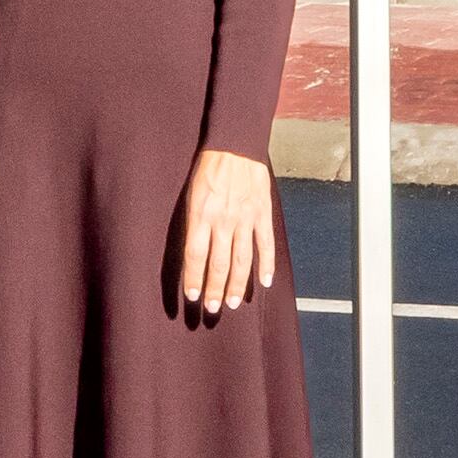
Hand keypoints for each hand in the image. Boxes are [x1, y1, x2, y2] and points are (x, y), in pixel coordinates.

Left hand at [177, 148, 275, 313]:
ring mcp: (245, 219)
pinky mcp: (262, 214)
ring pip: (241, 260)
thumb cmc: (207, 170)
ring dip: (237, 285)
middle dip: (214, 290)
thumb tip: (194, 252)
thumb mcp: (191, 194)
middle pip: (218, 264)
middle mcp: (222, 220)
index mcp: (200, 215)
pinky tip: (264, 283)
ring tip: (232, 304)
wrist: (235, 147)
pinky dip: (266, 265)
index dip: (193, 278)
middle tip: (212, 311)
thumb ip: (193, 222)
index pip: (194, 256)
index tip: (192, 298)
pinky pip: (265, 245)